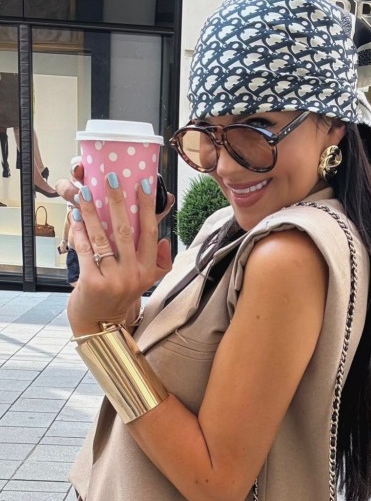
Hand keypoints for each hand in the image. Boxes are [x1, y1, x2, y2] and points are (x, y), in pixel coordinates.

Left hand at [66, 166, 172, 335]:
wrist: (100, 321)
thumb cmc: (120, 295)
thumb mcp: (146, 280)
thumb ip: (160, 262)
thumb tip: (165, 241)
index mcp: (148, 270)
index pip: (150, 233)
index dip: (147, 208)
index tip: (143, 185)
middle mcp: (133, 275)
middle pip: (126, 231)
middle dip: (117, 202)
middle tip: (111, 179)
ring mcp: (113, 280)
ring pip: (103, 239)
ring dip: (92, 213)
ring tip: (85, 194)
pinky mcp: (92, 283)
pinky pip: (86, 251)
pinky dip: (79, 233)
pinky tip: (75, 218)